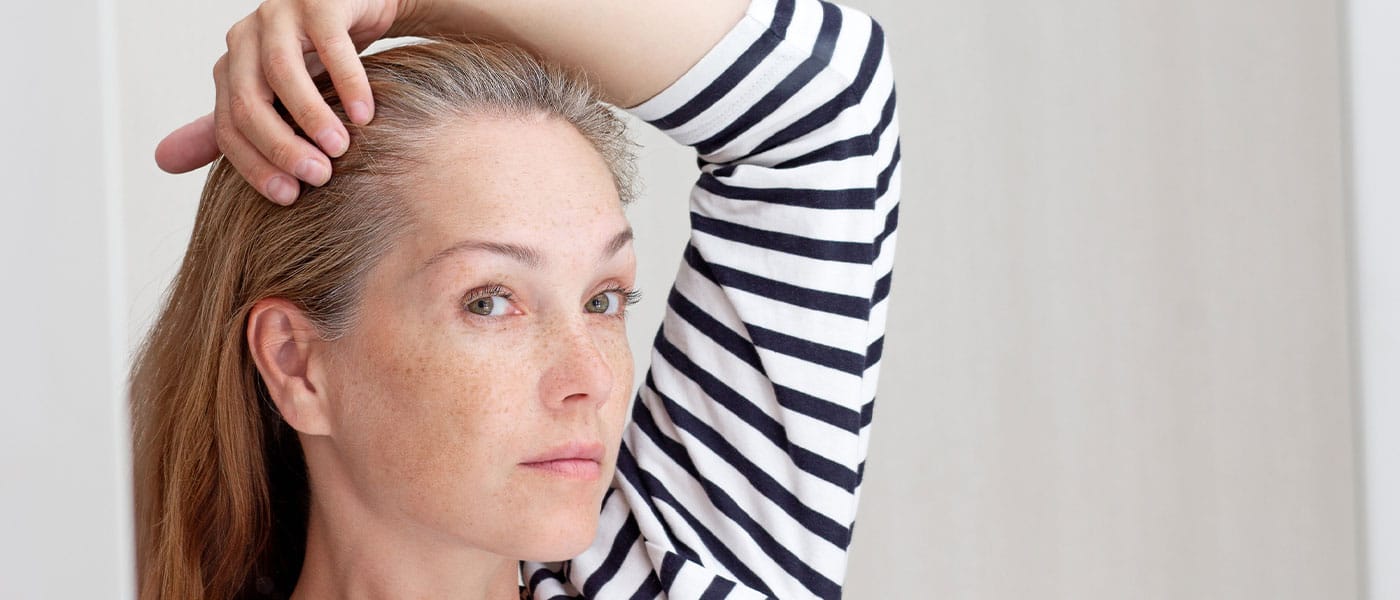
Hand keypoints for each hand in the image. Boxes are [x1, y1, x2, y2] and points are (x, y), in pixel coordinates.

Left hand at [154, 0, 410, 203]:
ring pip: (282, 71)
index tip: (290, 197)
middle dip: (280, 145)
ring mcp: (281, 15)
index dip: (254, 165)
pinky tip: (364, 115)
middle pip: (248, 100)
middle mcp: (247, 39)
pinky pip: (330, 44)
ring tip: (341, 149)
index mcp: (231, 68)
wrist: (358, 8)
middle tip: (318, 177)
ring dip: (311, 115)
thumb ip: (231, 128)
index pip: (227, 126)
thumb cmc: (319, 57)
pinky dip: (348, 82)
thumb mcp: (276, 95)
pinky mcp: (321, 2)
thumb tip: (162, 161)